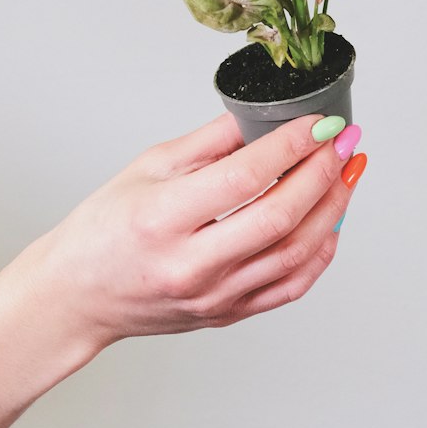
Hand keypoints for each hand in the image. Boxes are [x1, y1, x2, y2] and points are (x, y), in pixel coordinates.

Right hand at [31, 112, 363, 346]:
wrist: (78, 297)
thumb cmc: (104, 229)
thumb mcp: (148, 168)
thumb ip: (211, 141)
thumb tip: (263, 114)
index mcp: (162, 219)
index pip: (245, 177)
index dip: (292, 145)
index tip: (321, 122)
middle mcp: (191, 265)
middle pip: (279, 216)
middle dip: (324, 172)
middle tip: (345, 140)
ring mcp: (214, 296)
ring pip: (295, 253)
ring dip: (333, 207)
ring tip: (348, 172)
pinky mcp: (228, 313)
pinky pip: (291, 286)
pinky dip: (321, 251)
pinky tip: (331, 220)